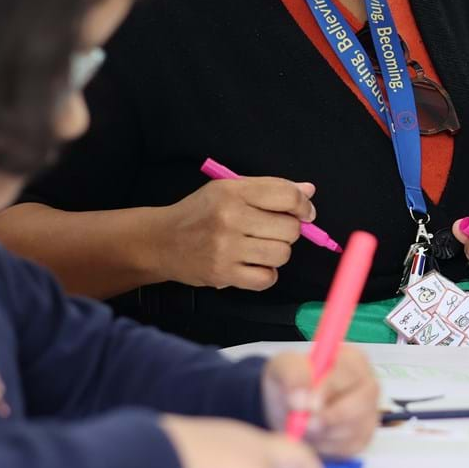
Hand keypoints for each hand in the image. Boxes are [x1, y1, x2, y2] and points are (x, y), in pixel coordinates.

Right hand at [155, 177, 316, 290]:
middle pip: (290, 229)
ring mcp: (226, 248)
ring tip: (260, 248)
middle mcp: (230, 218)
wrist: (160, 241)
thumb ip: (270, 189)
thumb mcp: (229, 190)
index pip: (287, 196)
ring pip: (282, 254)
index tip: (305, 213)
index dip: (304, 206)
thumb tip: (308, 191)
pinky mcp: (223, 274)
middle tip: (272, 231)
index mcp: (233, 191)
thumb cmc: (198, 213)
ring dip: (277, 253)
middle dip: (288, 231)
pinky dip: (266, 274)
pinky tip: (253, 265)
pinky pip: (267, 279)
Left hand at [261, 347, 379, 458]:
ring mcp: (369, 412)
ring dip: (325, 433)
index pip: (348, 372)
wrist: (288, 409)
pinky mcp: (364, 437)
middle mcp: (367, 384)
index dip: (327, 389)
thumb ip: (293, 376)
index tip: (306, 405)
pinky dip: (328, 446)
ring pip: (355, 427)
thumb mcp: (283, 368)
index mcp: (352, 360)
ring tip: (304, 428)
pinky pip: (350, 446)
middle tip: (305, 425)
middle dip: (331, 417)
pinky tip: (315, 437)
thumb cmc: (291, 382)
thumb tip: (301, 400)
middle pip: (362, 403)